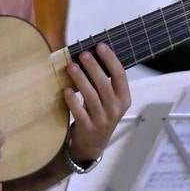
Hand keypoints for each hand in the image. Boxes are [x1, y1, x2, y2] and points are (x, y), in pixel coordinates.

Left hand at [64, 43, 130, 162]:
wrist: (93, 144)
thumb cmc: (100, 115)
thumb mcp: (109, 100)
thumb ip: (104, 82)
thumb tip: (93, 54)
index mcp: (124, 99)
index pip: (120, 75)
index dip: (110, 59)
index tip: (100, 46)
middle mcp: (115, 109)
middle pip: (105, 84)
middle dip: (93, 67)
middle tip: (82, 54)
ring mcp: (102, 120)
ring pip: (91, 96)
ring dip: (81, 80)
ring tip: (71, 67)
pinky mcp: (88, 128)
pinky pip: (79, 111)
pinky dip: (72, 100)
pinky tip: (66, 89)